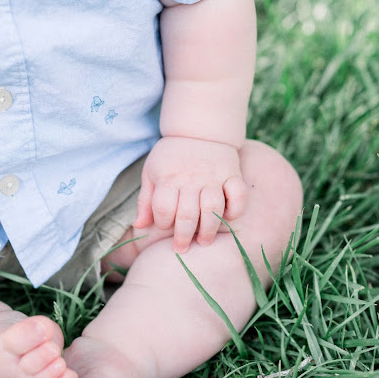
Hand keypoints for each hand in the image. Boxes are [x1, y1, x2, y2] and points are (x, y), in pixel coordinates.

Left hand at [133, 137, 246, 251]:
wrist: (199, 128)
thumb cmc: (172, 155)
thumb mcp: (151, 171)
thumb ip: (145, 199)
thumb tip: (139, 226)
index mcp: (168, 178)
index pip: (163, 208)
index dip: (162, 222)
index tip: (164, 226)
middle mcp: (191, 178)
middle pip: (187, 214)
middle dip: (183, 236)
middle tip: (182, 249)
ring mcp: (214, 176)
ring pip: (213, 208)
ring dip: (208, 229)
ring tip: (204, 242)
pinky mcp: (232, 173)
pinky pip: (238, 194)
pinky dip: (236, 209)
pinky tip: (228, 218)